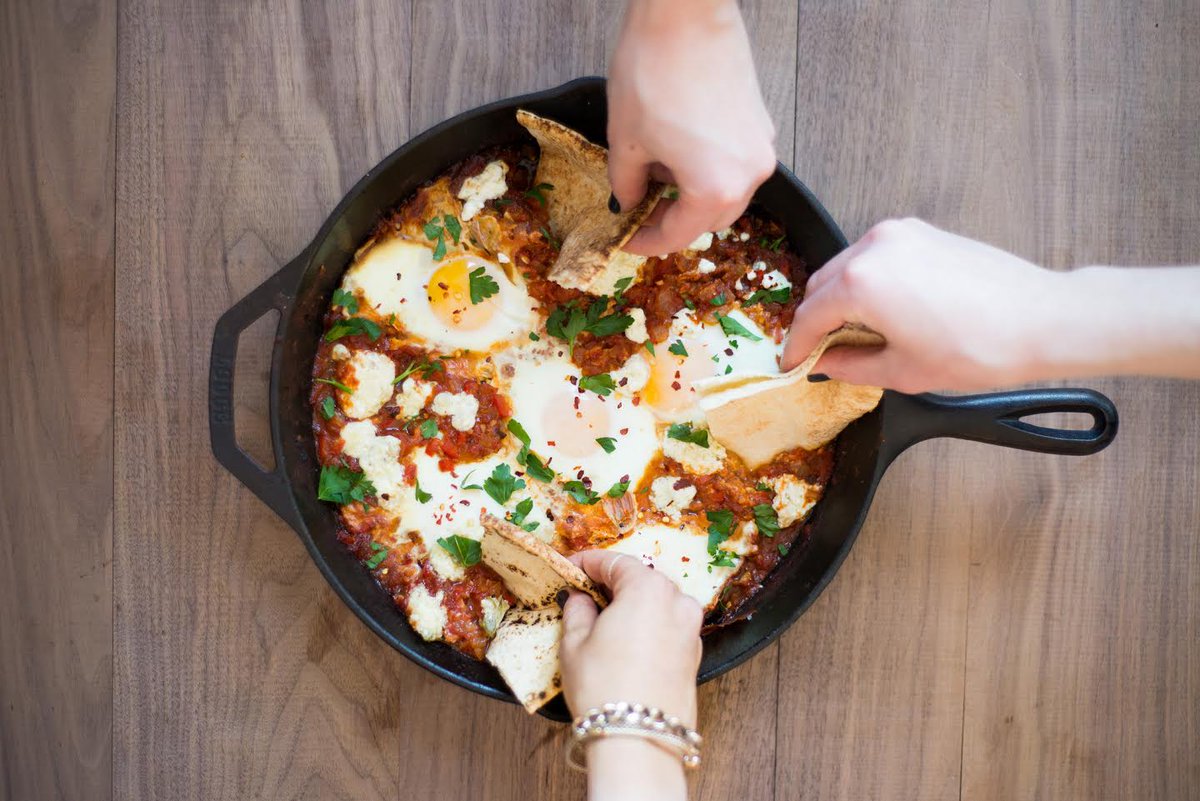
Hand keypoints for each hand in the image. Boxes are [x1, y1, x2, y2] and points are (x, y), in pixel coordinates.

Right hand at [560, 550, 702, 723]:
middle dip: (612, 583)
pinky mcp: (694, 654)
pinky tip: (625, 642)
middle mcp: (677, 601)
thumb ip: (578, 611)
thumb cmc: (604, 686)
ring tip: (602, 620)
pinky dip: (647, 626)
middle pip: (641, 579)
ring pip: (657, 603)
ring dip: (632, 605)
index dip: (587, 563)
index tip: (570, 568)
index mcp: (648, 588)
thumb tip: (579, 599)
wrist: (640, 741)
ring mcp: (690, 629)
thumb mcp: (575, 643)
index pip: (615, 562)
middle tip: (583, 593)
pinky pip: (667, 627)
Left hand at [608, 0, 776, 255]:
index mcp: (715, 189)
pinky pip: (734, 163)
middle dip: (674, 220)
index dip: (646, 242)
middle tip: (640, 210)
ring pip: (726, 193)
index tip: (625, 239)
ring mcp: (759, 147)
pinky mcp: (760, 122)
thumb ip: (626, 184)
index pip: (678, 236)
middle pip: (710, 220)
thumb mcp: (626, 139)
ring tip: (656, 173)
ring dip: (692, 195)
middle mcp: (748, 175)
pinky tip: (677, 149)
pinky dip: (708, 169)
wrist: (685, 11)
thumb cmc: (654, 71)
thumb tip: (626, 202)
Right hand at [781, 218, 1067, 391]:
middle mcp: (874, 247)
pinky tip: (885, 312)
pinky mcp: (922, 232)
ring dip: (841, 299)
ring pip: (846, 268)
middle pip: (821, 286)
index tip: (794, 364)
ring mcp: (899, 234)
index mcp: (861, 283)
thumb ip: (850, 366)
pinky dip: (868, 282)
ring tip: (858, 335)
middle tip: (823, 353)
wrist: (1042, 320)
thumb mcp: (903, 371)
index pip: (810, 316)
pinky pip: (876, 257)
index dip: (798, 346)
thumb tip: (826, 364)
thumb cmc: (979, 348)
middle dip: (817, 320)